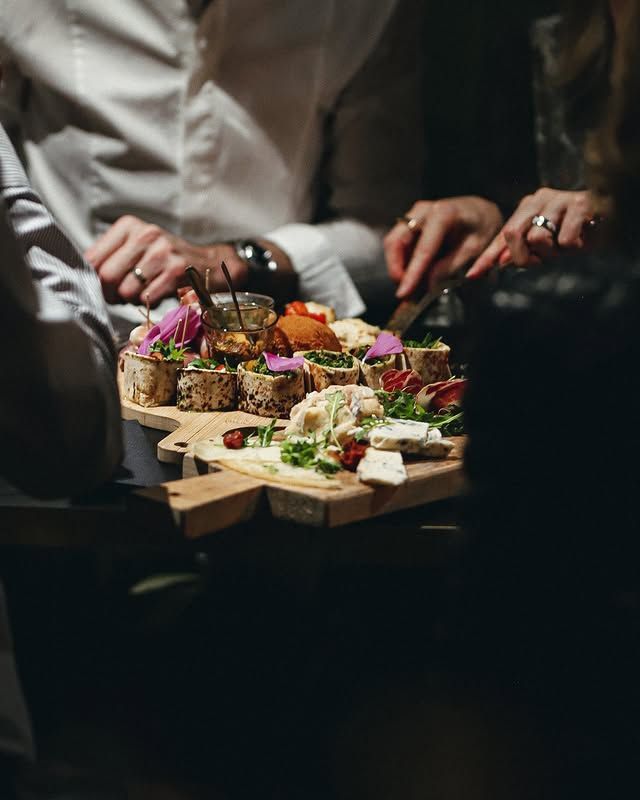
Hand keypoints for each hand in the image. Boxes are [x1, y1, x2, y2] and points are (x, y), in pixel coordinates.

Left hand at [84, 215, 248, 305]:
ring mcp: (162, 252)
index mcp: (129, 226)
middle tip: (121, 296)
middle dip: (110, 293)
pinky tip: (158, 294)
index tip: (105, 287)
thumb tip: (83, 279)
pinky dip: (149, 302)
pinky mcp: (177, 271)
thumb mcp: (137, 248)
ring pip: (126, 290)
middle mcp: (145, 234)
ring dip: (131, 300)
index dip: (93, 280)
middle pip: (106, 276)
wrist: (209, 264)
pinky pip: (147, 298)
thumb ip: (110, 258)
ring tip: (142, 292)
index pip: (92, 259)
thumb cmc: (166, 260)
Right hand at [384, 196, 502, 297]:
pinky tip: (416, 273)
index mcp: (443, 214)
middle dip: (397, 269)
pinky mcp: (409, 222)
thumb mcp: (474, 250)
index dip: (411, 274)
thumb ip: (450, 267)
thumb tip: (428, 285)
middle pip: (395, 242)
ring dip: (399, 267)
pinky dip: (403, 261)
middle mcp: (423, 211)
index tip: (403, 293)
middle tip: (407, 291)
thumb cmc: (482, 227)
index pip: (422, 250)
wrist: (481, 210)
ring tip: (414, 284)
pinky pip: (398, 244)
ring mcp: (413, 215)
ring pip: (393, 243)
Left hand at [467, 189, 595, 278]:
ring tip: (565, 245)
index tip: (472, 275)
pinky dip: (573, 247)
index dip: (486, 258)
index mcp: (526, 208)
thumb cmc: (575, 230)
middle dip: (523, 257)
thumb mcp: (545, 244)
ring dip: (552, 252)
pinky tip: (582, 237)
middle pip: (513, 234)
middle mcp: (539, 199)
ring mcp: (559, 199)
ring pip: (538, 238)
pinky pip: (566, 240)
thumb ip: (523, 252)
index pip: (501, 236)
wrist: (609, 214)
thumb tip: (502, 263)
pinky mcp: (580, 204)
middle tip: (540, 260)